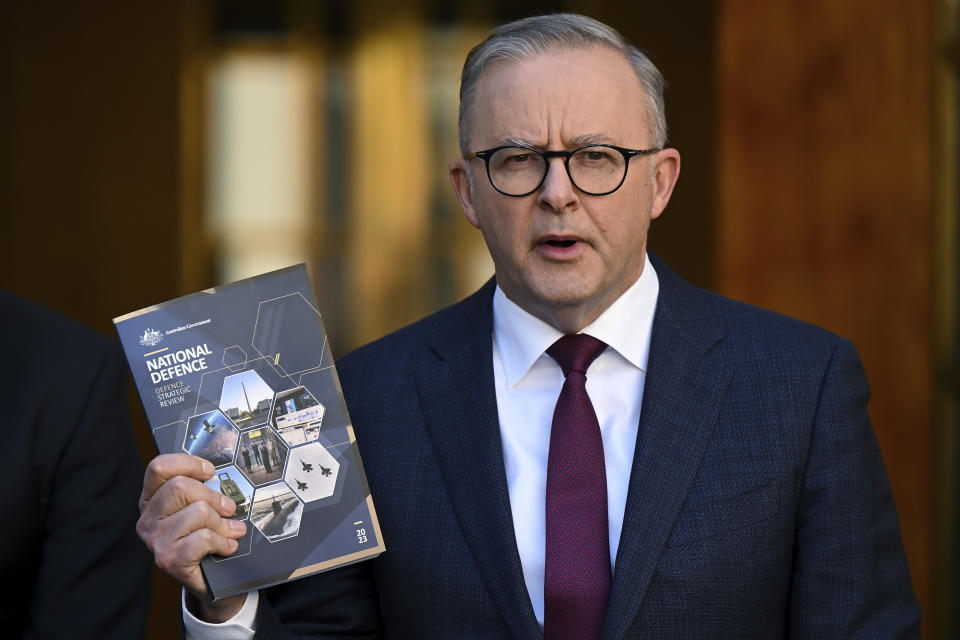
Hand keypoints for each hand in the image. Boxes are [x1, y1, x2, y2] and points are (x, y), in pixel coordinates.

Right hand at [137, 453, 247, 620]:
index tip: (210, 472)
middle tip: (229, 509)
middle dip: (213, 497)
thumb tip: (221, 479)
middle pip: (181, 486)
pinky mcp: (168, 560)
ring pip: (198, 512)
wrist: (209, 581)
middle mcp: (147, 519)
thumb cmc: (204, 539)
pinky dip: (222, 541)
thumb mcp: (199, 509)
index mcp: (151, 500)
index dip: (188, 464)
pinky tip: (227, 546)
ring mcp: (155, 540)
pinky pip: (203, 538)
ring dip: (222, 523)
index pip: (160, 467)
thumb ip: (202, 491)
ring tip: (230, 531)